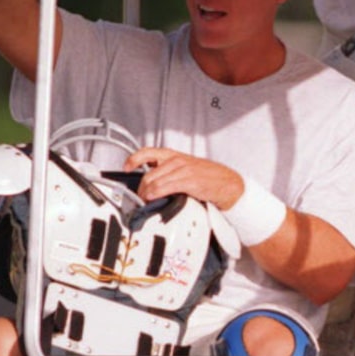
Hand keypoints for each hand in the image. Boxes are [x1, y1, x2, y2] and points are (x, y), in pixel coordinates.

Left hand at [127, 147, 243, 209]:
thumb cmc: (208, 177)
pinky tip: (155, 199)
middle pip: (148, 174)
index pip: (148, 152)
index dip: (134, 159)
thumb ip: (169, 172)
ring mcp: (183, 170)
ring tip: (146, 202)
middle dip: (141, 189)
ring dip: (147, 195)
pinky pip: (165, 187)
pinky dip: (156, 195)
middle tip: (140, 198)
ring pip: (154, 182)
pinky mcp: (189, 181)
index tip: (126, 167)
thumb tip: (151, 184)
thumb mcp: (186, 168)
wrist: (227, 183)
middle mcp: (176, 161)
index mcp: (174, 156)